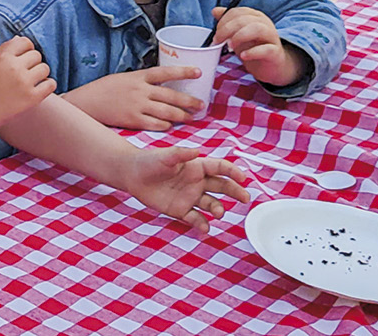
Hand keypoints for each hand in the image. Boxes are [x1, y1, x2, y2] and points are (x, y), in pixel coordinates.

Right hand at [0, 36, 54, 128]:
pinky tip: (40, 88)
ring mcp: (24, 82)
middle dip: (33, 62)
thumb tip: (20, 39)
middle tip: (26, 72)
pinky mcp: (32, 97)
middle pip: (37, 55)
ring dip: (41, 73)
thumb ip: (6, 51)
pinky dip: (48, 85)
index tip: (24, 57)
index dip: (27, 49)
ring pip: (45, 68)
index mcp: (2, 55)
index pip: (25, 42)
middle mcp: (14, 66)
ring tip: (32, 80)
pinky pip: (51, 84)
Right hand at [64, 68, 204, 130]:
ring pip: (167, 112)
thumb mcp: (124, 78)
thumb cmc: (104, 89)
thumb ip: (142, 82)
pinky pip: (155, 124)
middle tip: (201, 104)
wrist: (87, 102)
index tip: (199, 72)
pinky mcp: (133, 120)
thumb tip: (161, 86)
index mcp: (138, 77)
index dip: (184, 71)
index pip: (166, 72)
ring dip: (182, 115)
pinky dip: (166, 126)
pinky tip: (171, 126)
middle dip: (189, 101)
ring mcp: (137, 106)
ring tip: (192, 117)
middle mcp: (140, 90)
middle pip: (171, 96)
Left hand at [121, 145, 250, 234]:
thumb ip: (180, 154)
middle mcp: (197, 182)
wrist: (132, 175)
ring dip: (218, 209)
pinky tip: (205, 227)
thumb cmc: (149, 161)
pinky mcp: (181, 210)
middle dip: (235, 191)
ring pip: (212, 204)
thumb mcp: (165, 156)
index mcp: (196, 166)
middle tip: (245, 198)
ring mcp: (190, 197)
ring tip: (218, 212)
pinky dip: (202, 224)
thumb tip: (197, 151)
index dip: (233, 171)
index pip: (220, 167)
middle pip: (222, 187)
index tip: (243, 177)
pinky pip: (196, 218)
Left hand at [212, 6, 303, 86]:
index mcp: (255, 16)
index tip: (216, 34)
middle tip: (218, 41)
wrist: (270, 67)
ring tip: (230, 46)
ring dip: (240, 36)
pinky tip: (243, 56)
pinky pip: (266, 49)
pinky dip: (253, 52)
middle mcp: (265, 23)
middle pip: (245, 19)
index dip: (223, 21)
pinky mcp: (276, 52)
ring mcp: (272, 37)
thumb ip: (227, 22)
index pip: (237, 12)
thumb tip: (215, 10)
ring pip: (257, 29)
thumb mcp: (237, 34)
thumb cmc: (253, 48)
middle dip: (227, 29)